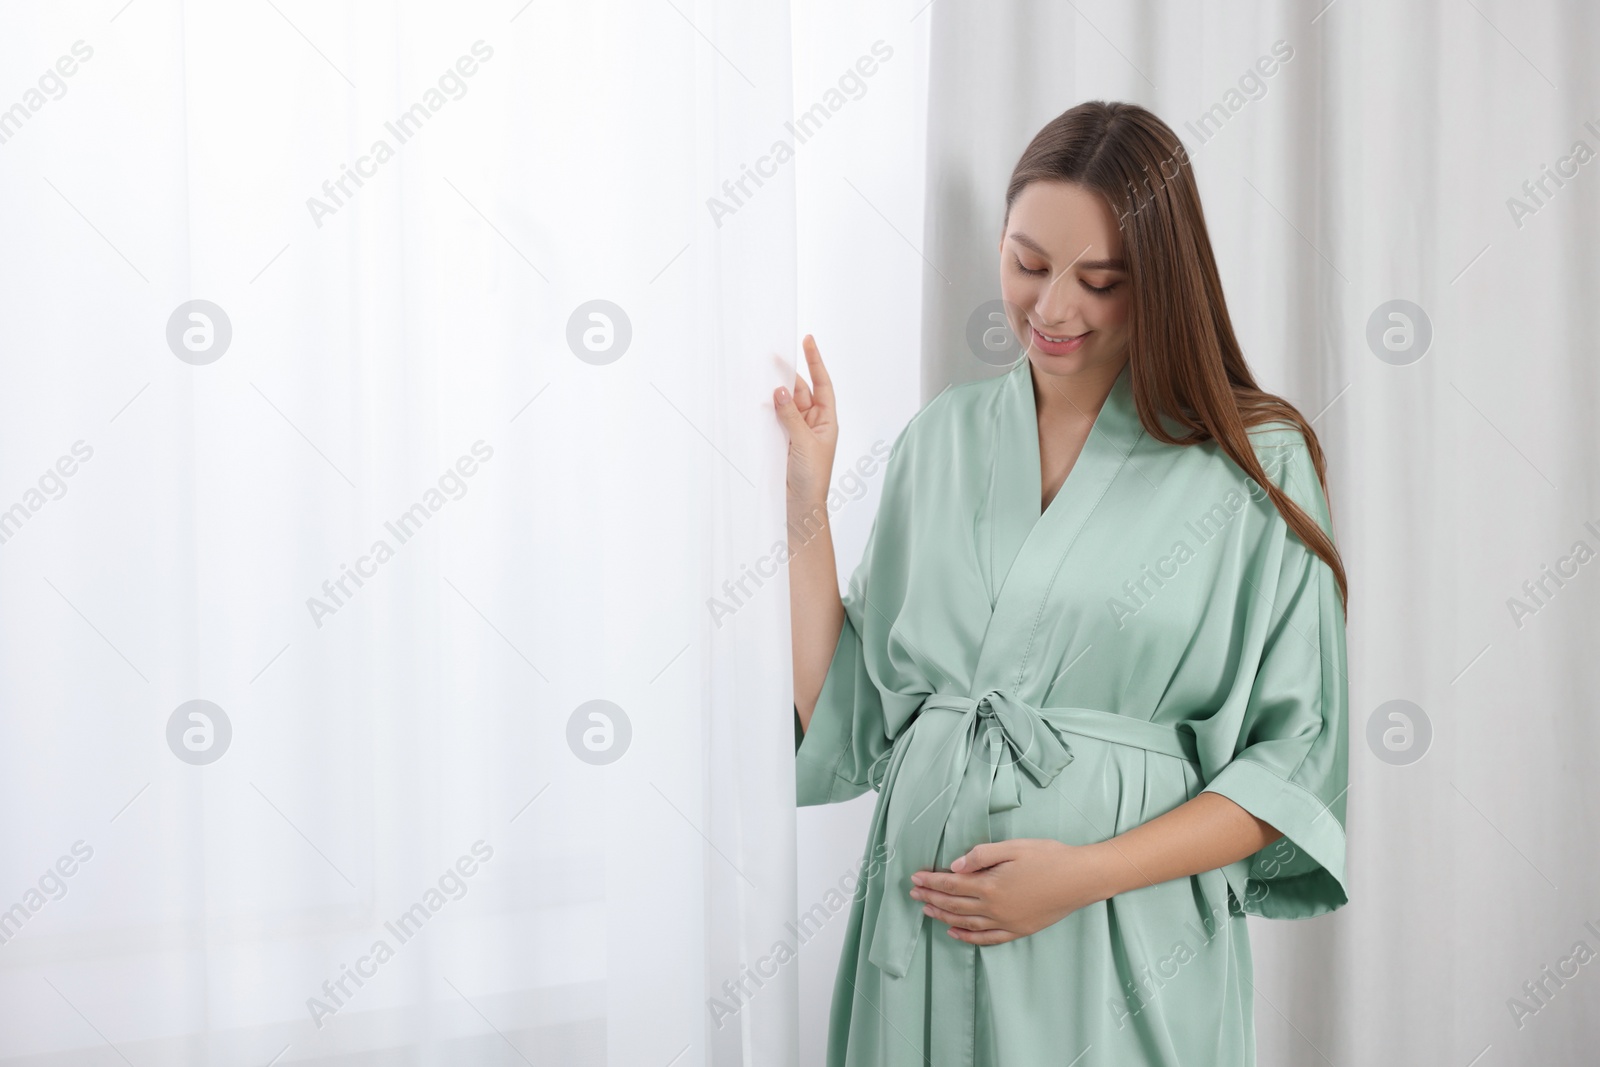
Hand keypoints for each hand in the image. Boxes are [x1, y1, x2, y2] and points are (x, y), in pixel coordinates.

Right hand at [772, 334, 837, 509]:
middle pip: (800, 390)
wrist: (799, 506)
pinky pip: (773, 419)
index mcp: (826, 421)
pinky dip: (766, 409)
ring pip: (785, 404)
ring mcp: (795, 432)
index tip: (808, 340)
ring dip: (775, 392)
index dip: (816, 362)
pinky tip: (756, 401)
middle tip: (772, 356)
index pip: (822, 384)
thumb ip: (791, 416)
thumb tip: (781, 390)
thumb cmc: (812, 478)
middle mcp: (812, 423)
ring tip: (761, 376)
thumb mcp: (804, 443)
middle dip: (789, 374)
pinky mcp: (780, 441)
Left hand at [908, 839, 1111, 944]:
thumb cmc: (1049, 857)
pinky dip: (968, 937)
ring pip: (966, 923)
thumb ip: (981, 856)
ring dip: (943, 917)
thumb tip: (954, 867)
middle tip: (913, 894)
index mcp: (991, 886)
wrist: (1081, 879)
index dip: (930, 882)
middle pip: (954, 905)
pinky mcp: (1019, 930)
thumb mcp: (1013, 847)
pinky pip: (987, 939)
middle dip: (931, 899)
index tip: (915, 878)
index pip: (951, 885)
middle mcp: (995, 908)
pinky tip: (955, 933)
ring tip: (927, 911)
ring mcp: (1007, 923)